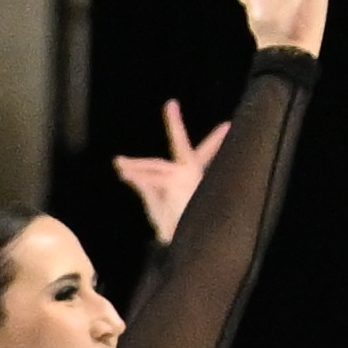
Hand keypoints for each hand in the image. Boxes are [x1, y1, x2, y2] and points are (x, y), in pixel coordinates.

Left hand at [110, 98, 226, 245]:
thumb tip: (124, 169)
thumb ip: (143, 185)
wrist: (182, 243)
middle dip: (175, 124)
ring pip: (156, 166)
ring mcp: (185, 176)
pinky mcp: (175, 182)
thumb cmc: (171, 227)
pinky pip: (150, 176)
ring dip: (135, 167)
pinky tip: (123, 171)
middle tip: (171, 104)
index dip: (215, 139)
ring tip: (119, 164)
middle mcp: (192, 173)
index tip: (228, 125)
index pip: (205, 153)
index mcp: (194, 176)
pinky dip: (135, 175)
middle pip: (181, 144)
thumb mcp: (155, 203)